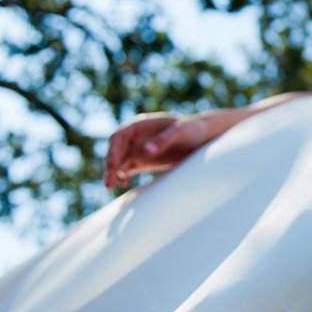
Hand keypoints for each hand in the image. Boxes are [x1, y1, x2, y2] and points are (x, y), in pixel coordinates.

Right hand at [103, 111, 220, 188]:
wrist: (203, 137)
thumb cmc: (192, 129)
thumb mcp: (180, 132)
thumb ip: (163, 140)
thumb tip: (145, 151)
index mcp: (141, 124)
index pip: (119, 136)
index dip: (114, 149)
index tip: (114, 163)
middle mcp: (136, 136)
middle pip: (116, 150)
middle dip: (111, 165)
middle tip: (109, 182)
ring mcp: (139, 149)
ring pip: (119, 161)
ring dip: (113, 172)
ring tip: (109, 186)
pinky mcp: (144, 161)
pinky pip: (127, 168)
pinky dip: (122, 176)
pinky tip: (122, 184)